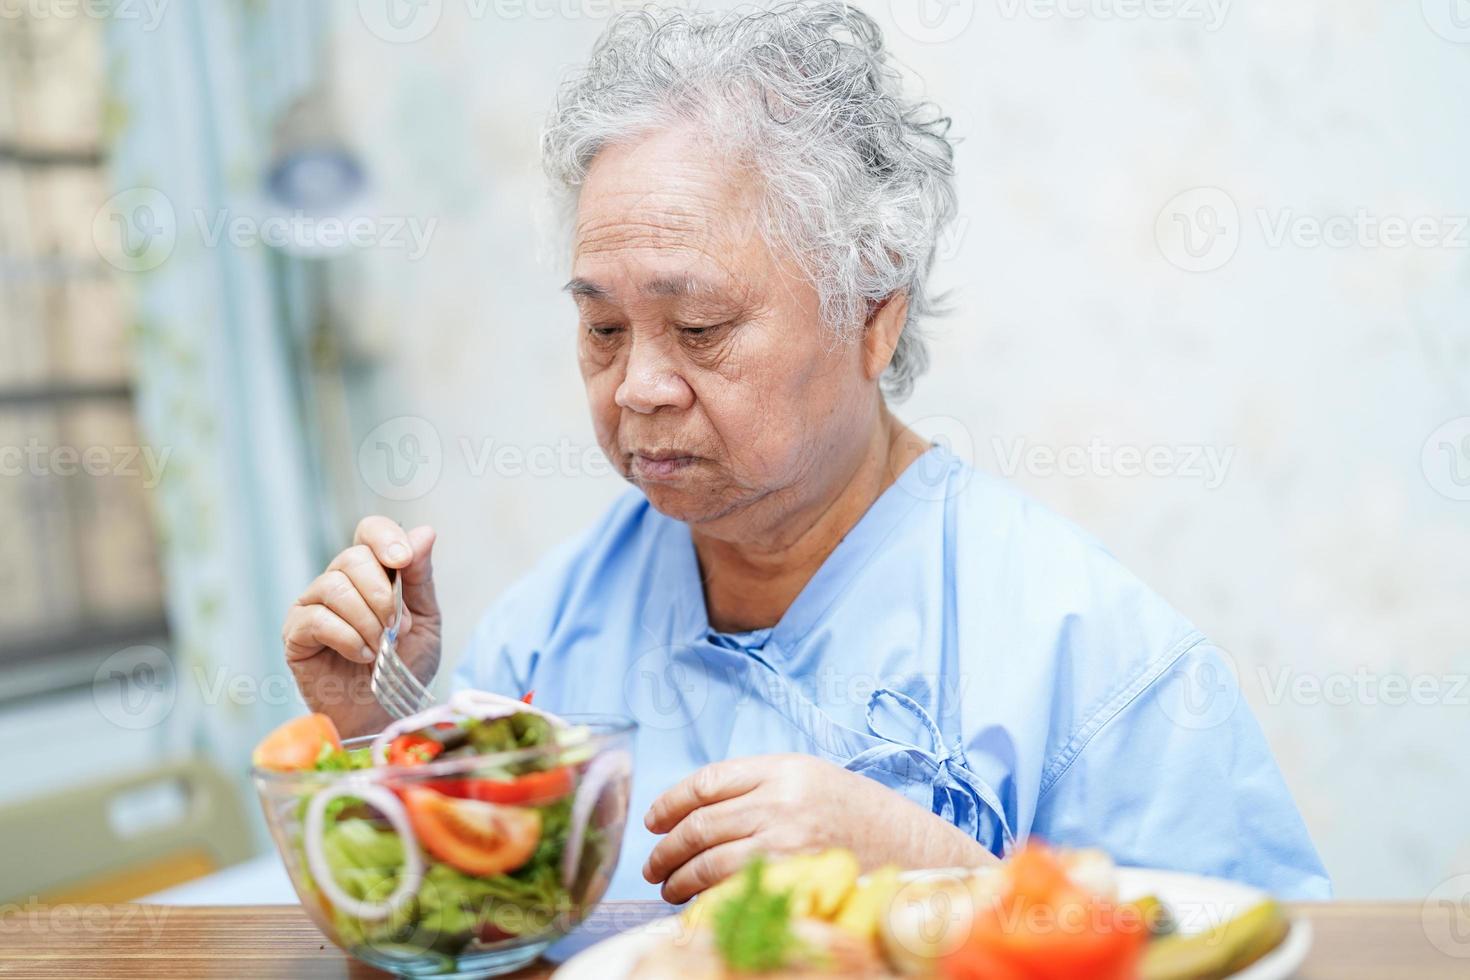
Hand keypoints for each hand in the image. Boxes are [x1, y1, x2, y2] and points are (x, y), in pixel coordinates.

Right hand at [282, 517, 441, 737]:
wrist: (385, 714)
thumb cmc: (404, 668)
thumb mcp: (425, 621)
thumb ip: (421, 577)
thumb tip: (424, 532)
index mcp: (371, 573)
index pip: (369, 531)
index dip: (385, 538)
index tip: (403, 560)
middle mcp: (338, 583)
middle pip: (353, 558)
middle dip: (382, 594)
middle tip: (397, 628)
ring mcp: (312, 607)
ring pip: (335, 587)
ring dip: (367, 620)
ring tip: (380, 648)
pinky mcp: (295, 634)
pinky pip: (317, 619)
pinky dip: (347, 638)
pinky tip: (361, 656)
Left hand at [642, 753, 994, 903]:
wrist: (915, 850)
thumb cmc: (860, 815)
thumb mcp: (813, 779)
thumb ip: (760, 785)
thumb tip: (696, 811)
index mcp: (785, 768)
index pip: (708, 781)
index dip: (671, 802)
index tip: (654, 820)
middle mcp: (783, 800)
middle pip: (701, 824)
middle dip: (667, 849)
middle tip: (653, 864)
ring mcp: (788, 842)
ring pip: (710, 861)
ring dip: (679, 879)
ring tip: (669, 887)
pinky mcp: (795, 879)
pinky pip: (734, 891)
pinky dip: (706, 901)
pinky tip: (698, 906)